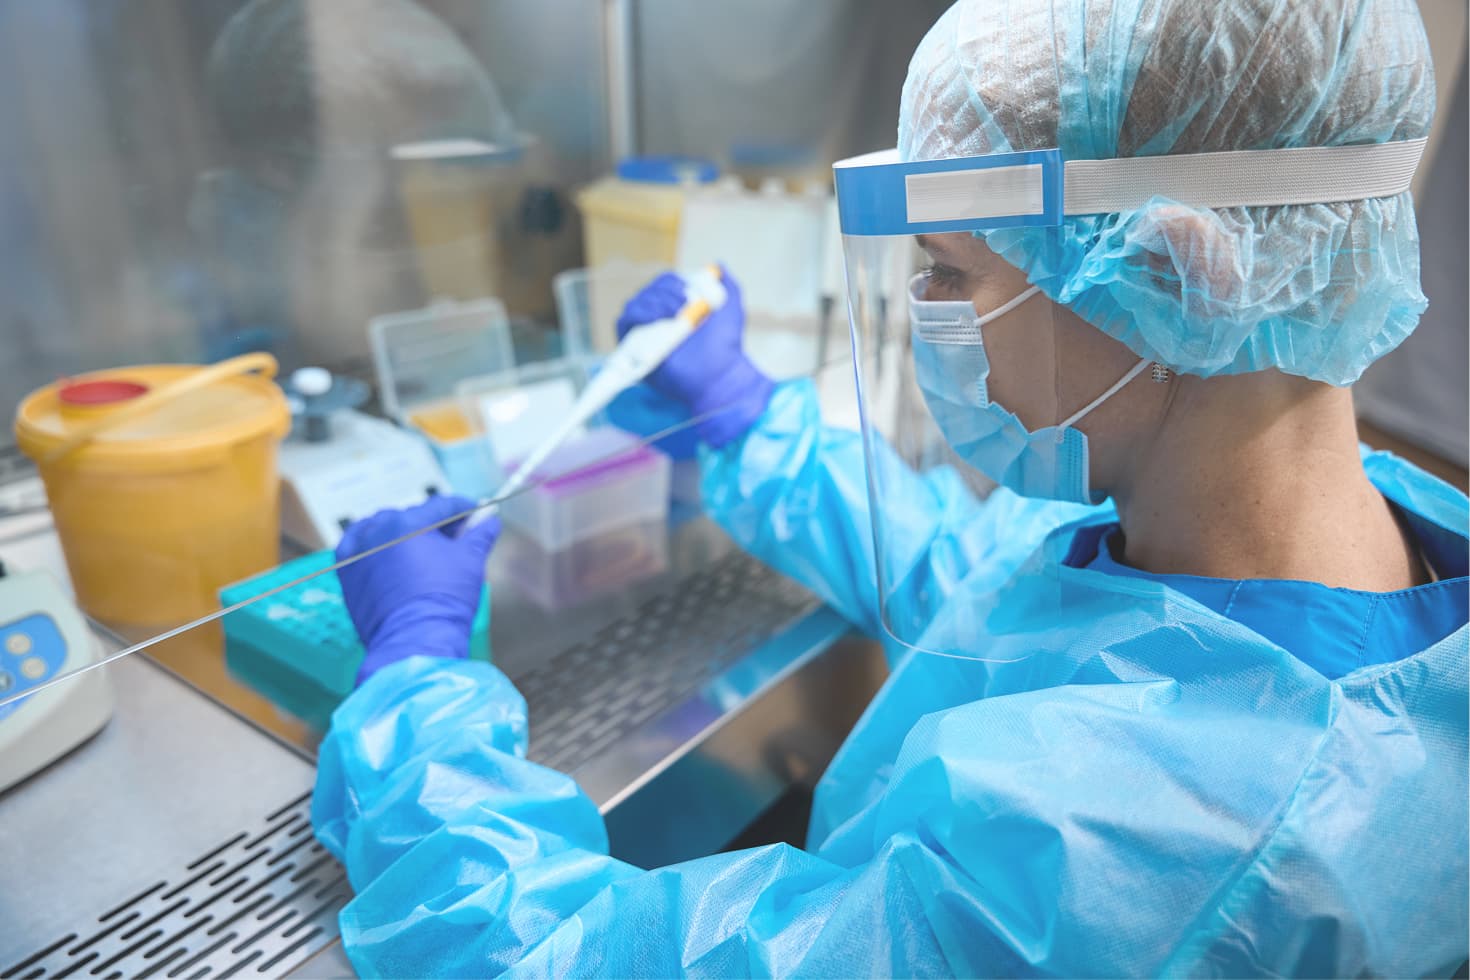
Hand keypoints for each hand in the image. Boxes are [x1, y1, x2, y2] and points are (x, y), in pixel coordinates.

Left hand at [335, 495, 500, 684]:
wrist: (414, 642)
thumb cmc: (444, 601)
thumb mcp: (470, 562)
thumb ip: (480, 535)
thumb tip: (490, 521)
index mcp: (408, 523)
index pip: (441, 505)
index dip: (463, 508)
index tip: (474, 514)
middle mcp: (378, 530)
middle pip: (412, 516)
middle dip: (434, 524)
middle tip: (453, 538)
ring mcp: (358, 551)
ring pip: (382, 527)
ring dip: (401, 531)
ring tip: (420, 549)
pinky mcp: (347, 573)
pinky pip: (356, 546)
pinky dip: (370, 544)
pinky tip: (384, 552)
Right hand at [615, 266, 773, 446]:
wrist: (720, 374)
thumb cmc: (726, 346)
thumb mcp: (733, 310)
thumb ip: (729, 286)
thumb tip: (718, 265)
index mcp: (677, 309)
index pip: (662, 284)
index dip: (671, 281)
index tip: (689, 291)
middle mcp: (658, 320)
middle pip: (647, 291)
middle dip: (664, 290)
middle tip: (684, 303)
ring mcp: (646, 334)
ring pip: (635, 302)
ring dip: (653, 300)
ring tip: (674, 313)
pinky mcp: (635, 348)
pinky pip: (624, 321)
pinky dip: (639, 313)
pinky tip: (659, 318)